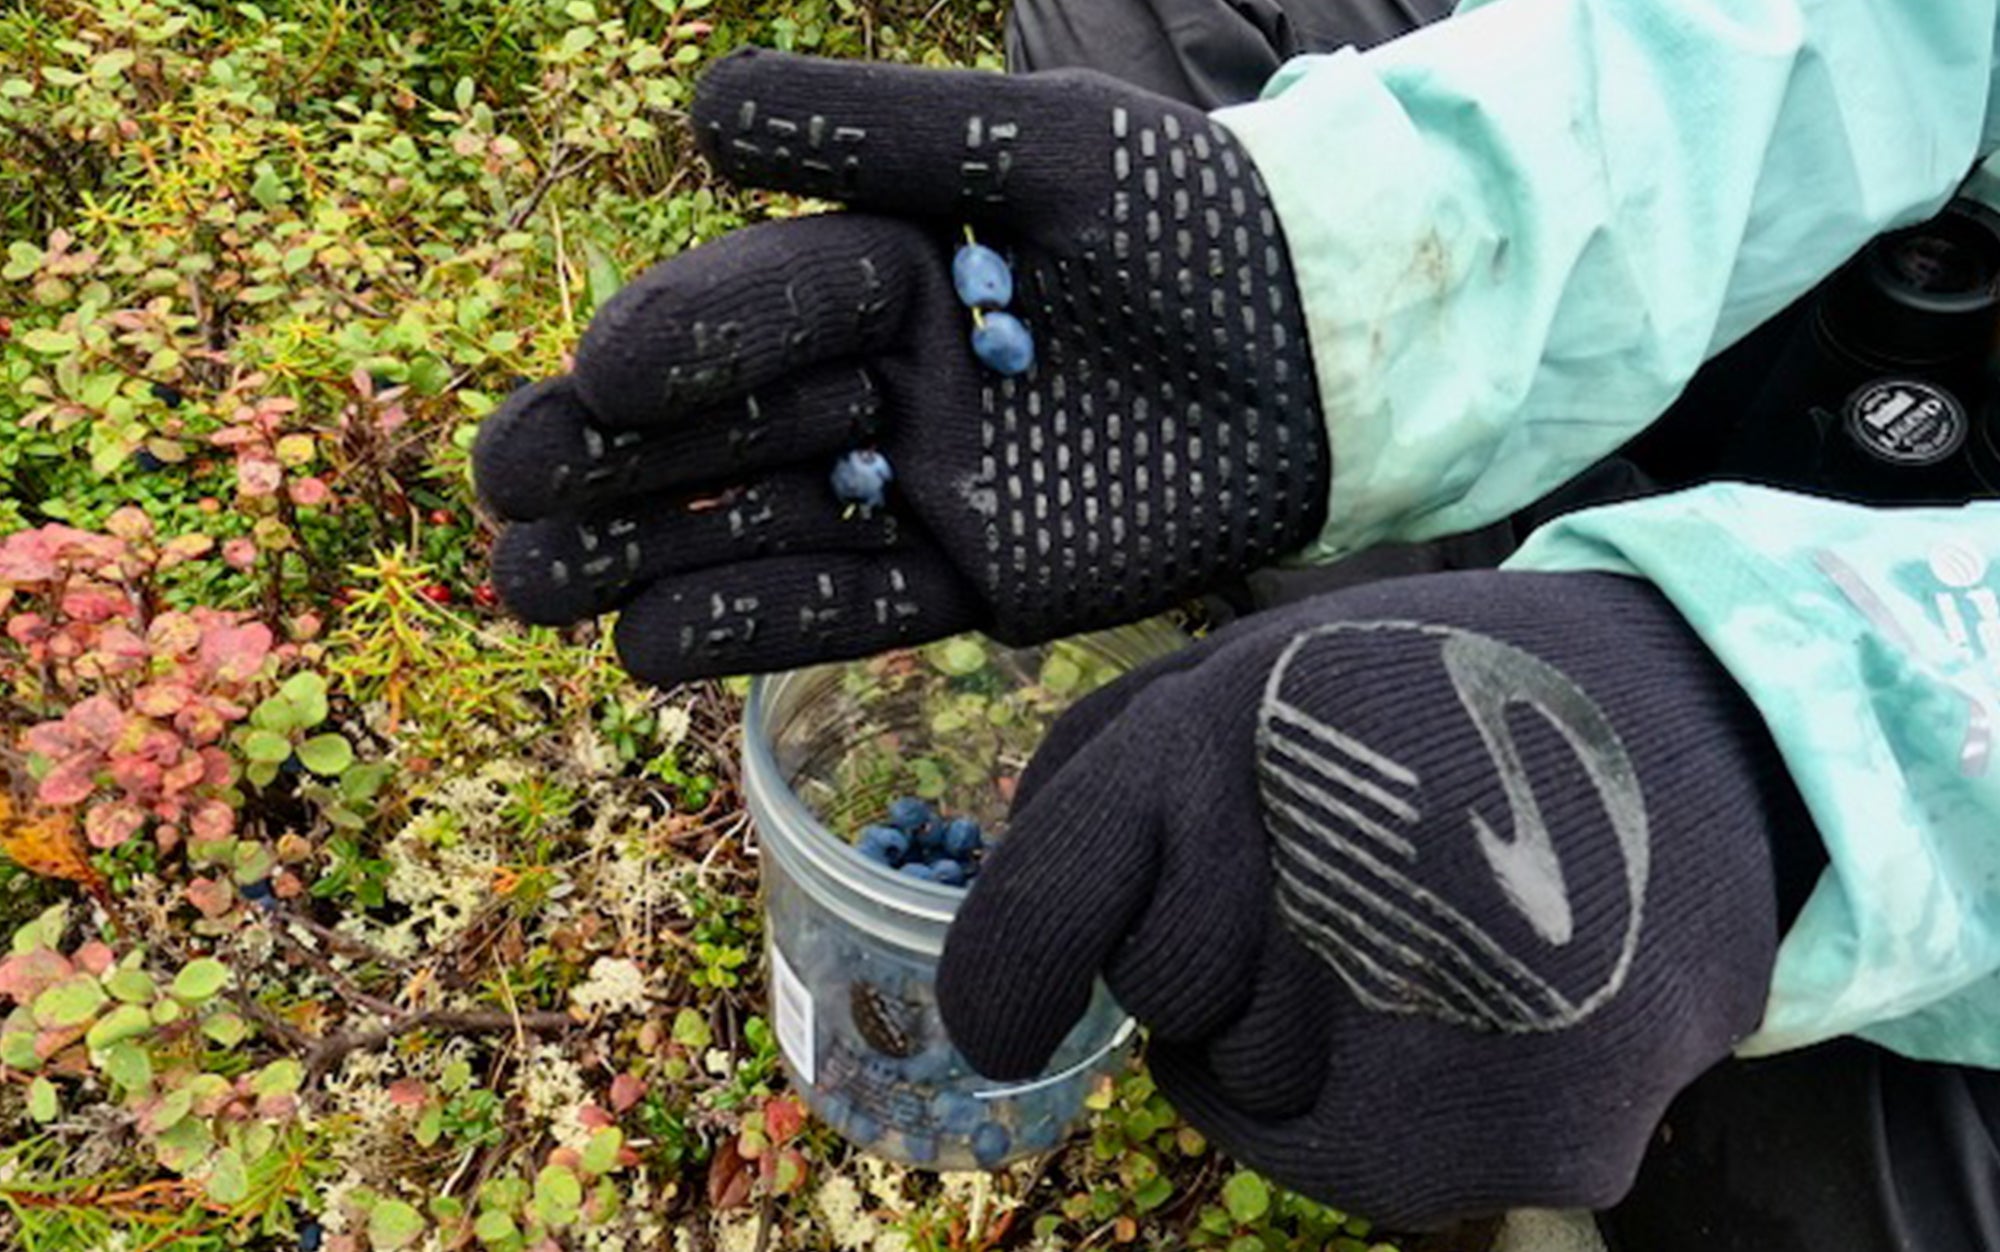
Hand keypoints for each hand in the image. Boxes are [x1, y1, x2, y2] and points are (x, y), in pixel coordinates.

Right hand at [471, 49, 1327, 683]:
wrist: (1333, 345)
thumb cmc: (1193, 220)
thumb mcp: (1041, 149)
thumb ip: (880, 133)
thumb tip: (699, 115)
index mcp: (885, 270)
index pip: (754, 310)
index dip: (676, 344)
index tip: (596, 374)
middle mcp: (887, 383)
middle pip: (727, 429)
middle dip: (613, 465)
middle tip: (500, 501)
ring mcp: (930, 489)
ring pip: (766, 527)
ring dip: (648, 560)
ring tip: (529, 594)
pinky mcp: (985, 582)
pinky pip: (856, 609)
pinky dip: (759, 627)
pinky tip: (649, 648)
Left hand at [937, 570, 1805, 1227]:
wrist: (1712, 730)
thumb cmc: (1443, 696)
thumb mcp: (1260, 663)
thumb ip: (1113, 766)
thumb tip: (1014, 914)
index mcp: (1247, 726)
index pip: (1056, 890)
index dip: (1009, 972)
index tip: (1003, 1024)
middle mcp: (1332, 866)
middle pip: (1165, 998)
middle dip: (1210, 957)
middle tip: (1337, 879)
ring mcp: (1441, 1015)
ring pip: (1254, 1096)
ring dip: (1301, 1037)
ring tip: (1425, 933)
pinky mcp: (1534, 1133)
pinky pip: (1354, 1168)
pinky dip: (1382, 1111)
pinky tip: (1471, 1017)